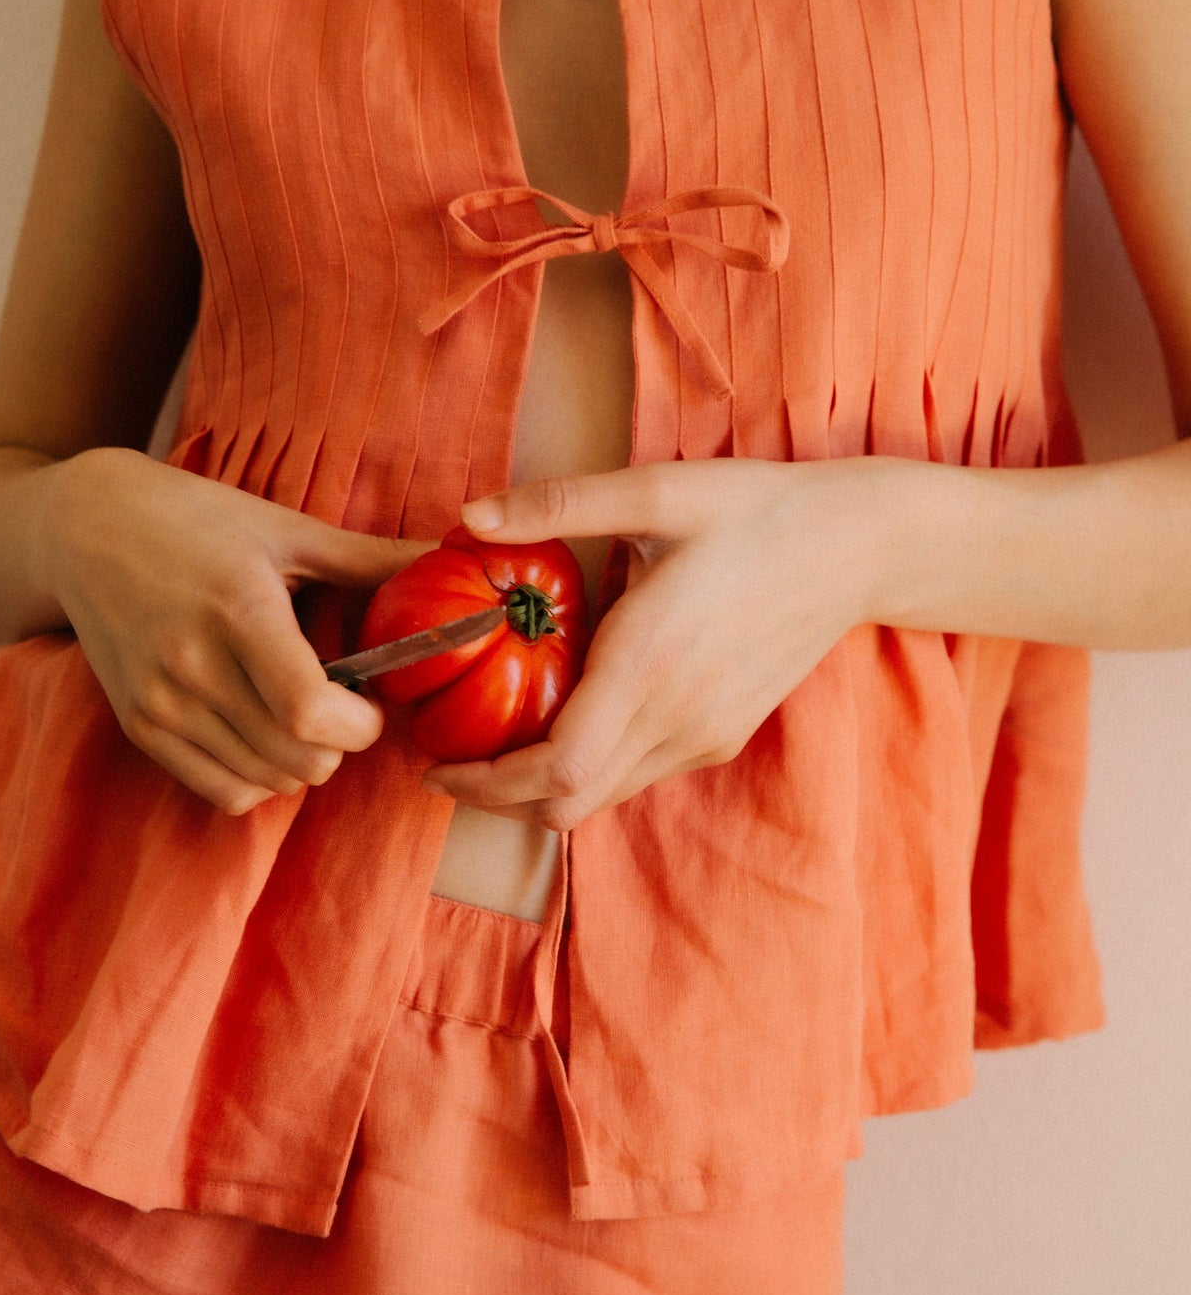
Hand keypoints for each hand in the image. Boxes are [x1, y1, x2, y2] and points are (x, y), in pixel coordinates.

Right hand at [43, 447, 434, 813]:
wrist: (86, 528)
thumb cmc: (198, 519)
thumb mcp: (287, 528)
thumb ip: (371, 557)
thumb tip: (448, 555)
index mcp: (238, 609)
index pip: (307, 712)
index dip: (358, 727)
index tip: (370, 706)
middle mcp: (192, 665)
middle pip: (294, 758)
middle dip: (339, 747)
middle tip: (344, 710)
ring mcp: (159, 702)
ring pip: (262, 781)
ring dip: (302, 765)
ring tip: (304, 717)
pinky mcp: (138, 726)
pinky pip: (220, 791)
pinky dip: (258, 780)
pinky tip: (263, 736)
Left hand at [419, 457, 889, 829]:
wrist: (858, 546)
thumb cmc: (756, 510)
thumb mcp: (659, 491)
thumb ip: (559, 503)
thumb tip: (470, 516)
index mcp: (650, 662)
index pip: (557, 770)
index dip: (487, 783)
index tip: (436, 765)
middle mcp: (678, 717)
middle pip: (568, 803)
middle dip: (497, 797)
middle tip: (448, 763)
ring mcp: (705, 735)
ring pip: (603, 799)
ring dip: (541, 788)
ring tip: (494, 744)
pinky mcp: (723, 736)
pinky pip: (637, 776)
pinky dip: (588, 771)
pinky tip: (566, 721)